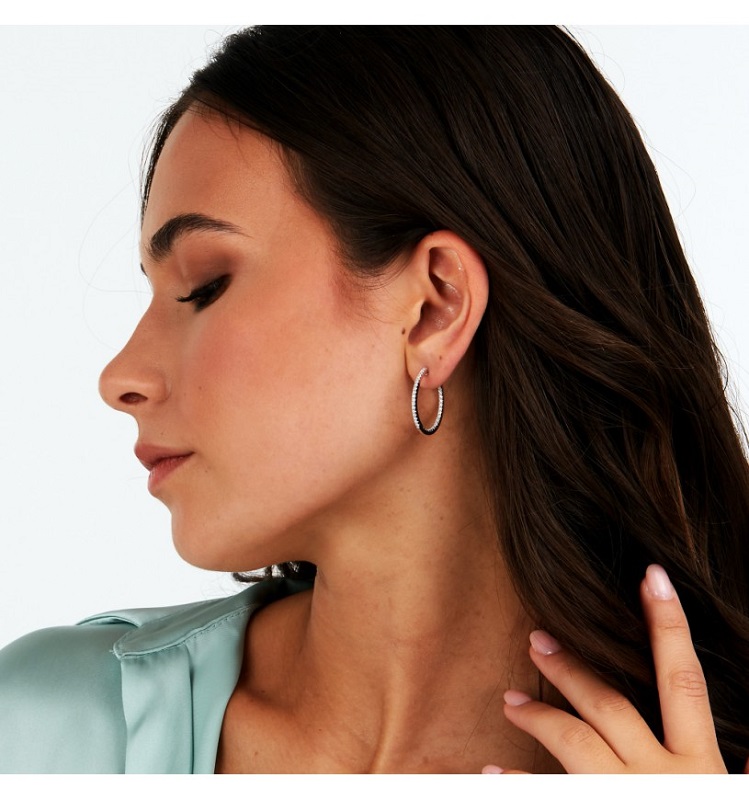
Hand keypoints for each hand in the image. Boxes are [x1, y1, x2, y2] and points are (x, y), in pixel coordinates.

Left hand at [483, 564, 743, 773]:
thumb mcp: (722, 795)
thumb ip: (715, 764)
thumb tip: (717, 742)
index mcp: (702, 769)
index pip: (684, 681)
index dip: (670, 625)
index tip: (652, 577)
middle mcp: (667, 780)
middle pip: (611, 707)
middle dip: (573, 668)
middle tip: (536, 638)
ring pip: (577, 745)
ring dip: (540, 716)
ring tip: (510, 699)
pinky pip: (552, 798)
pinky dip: (518, 784)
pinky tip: (491, 772)